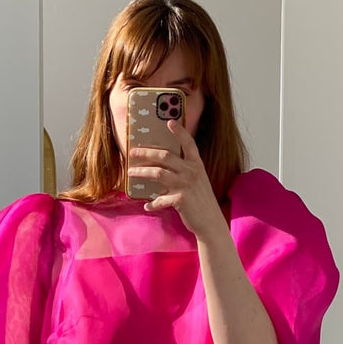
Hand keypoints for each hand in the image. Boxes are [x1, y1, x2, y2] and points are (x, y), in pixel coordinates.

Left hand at [127, 120, 223, 238]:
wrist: (211, 221)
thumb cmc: (202, 201)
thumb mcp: (198, 181)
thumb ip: (185, 172)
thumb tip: (164, 168)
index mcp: (197, 165)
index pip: (189, 143)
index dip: (180, 132)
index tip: (169, 122)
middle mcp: (191, 172)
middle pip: (166, 156)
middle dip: (147, 152)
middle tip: (133, 152)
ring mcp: (185, 185)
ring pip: (158, 173)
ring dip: (142, 172)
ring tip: (131, 173)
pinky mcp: (180, 200)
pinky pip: (160, 200)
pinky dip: (152, 203)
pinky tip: (146, 206)